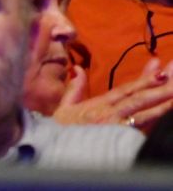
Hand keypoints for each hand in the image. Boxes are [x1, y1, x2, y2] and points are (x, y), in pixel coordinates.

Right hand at [53, 59, 172, 129]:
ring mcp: (115, 126)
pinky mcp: (117, 139)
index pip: (126, 89)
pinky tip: (166, 116)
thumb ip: (75, 88)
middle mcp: (109, 113)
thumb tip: (77, 69)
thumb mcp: (65, 107)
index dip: (144, 78)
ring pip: (144, 113)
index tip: (160, 67)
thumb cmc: (60, 131)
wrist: (53, 148)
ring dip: (162, 103)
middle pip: (138, 97)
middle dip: (159, 86)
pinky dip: (155, 122)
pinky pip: (141, 130)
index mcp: (99, 104)